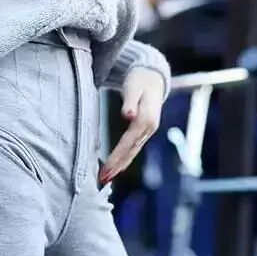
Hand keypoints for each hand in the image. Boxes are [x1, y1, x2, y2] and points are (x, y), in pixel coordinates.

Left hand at [99, 68, 164, 184]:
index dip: (117, 155)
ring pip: (133, 151)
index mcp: (147, 118)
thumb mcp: (134, 86)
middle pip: (131, 150)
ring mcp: (148, 130)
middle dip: (117, 165)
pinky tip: (117, 167)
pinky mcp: (145, 130)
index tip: (106, 167)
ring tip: (106, 178)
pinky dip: (125, 158)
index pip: (129, 141)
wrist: (153, 76)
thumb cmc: (140, 79)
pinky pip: (133, 147)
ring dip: (120, 165)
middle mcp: (150, 127)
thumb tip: (129, 115)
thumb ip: (130, 101)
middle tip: (103, 179)